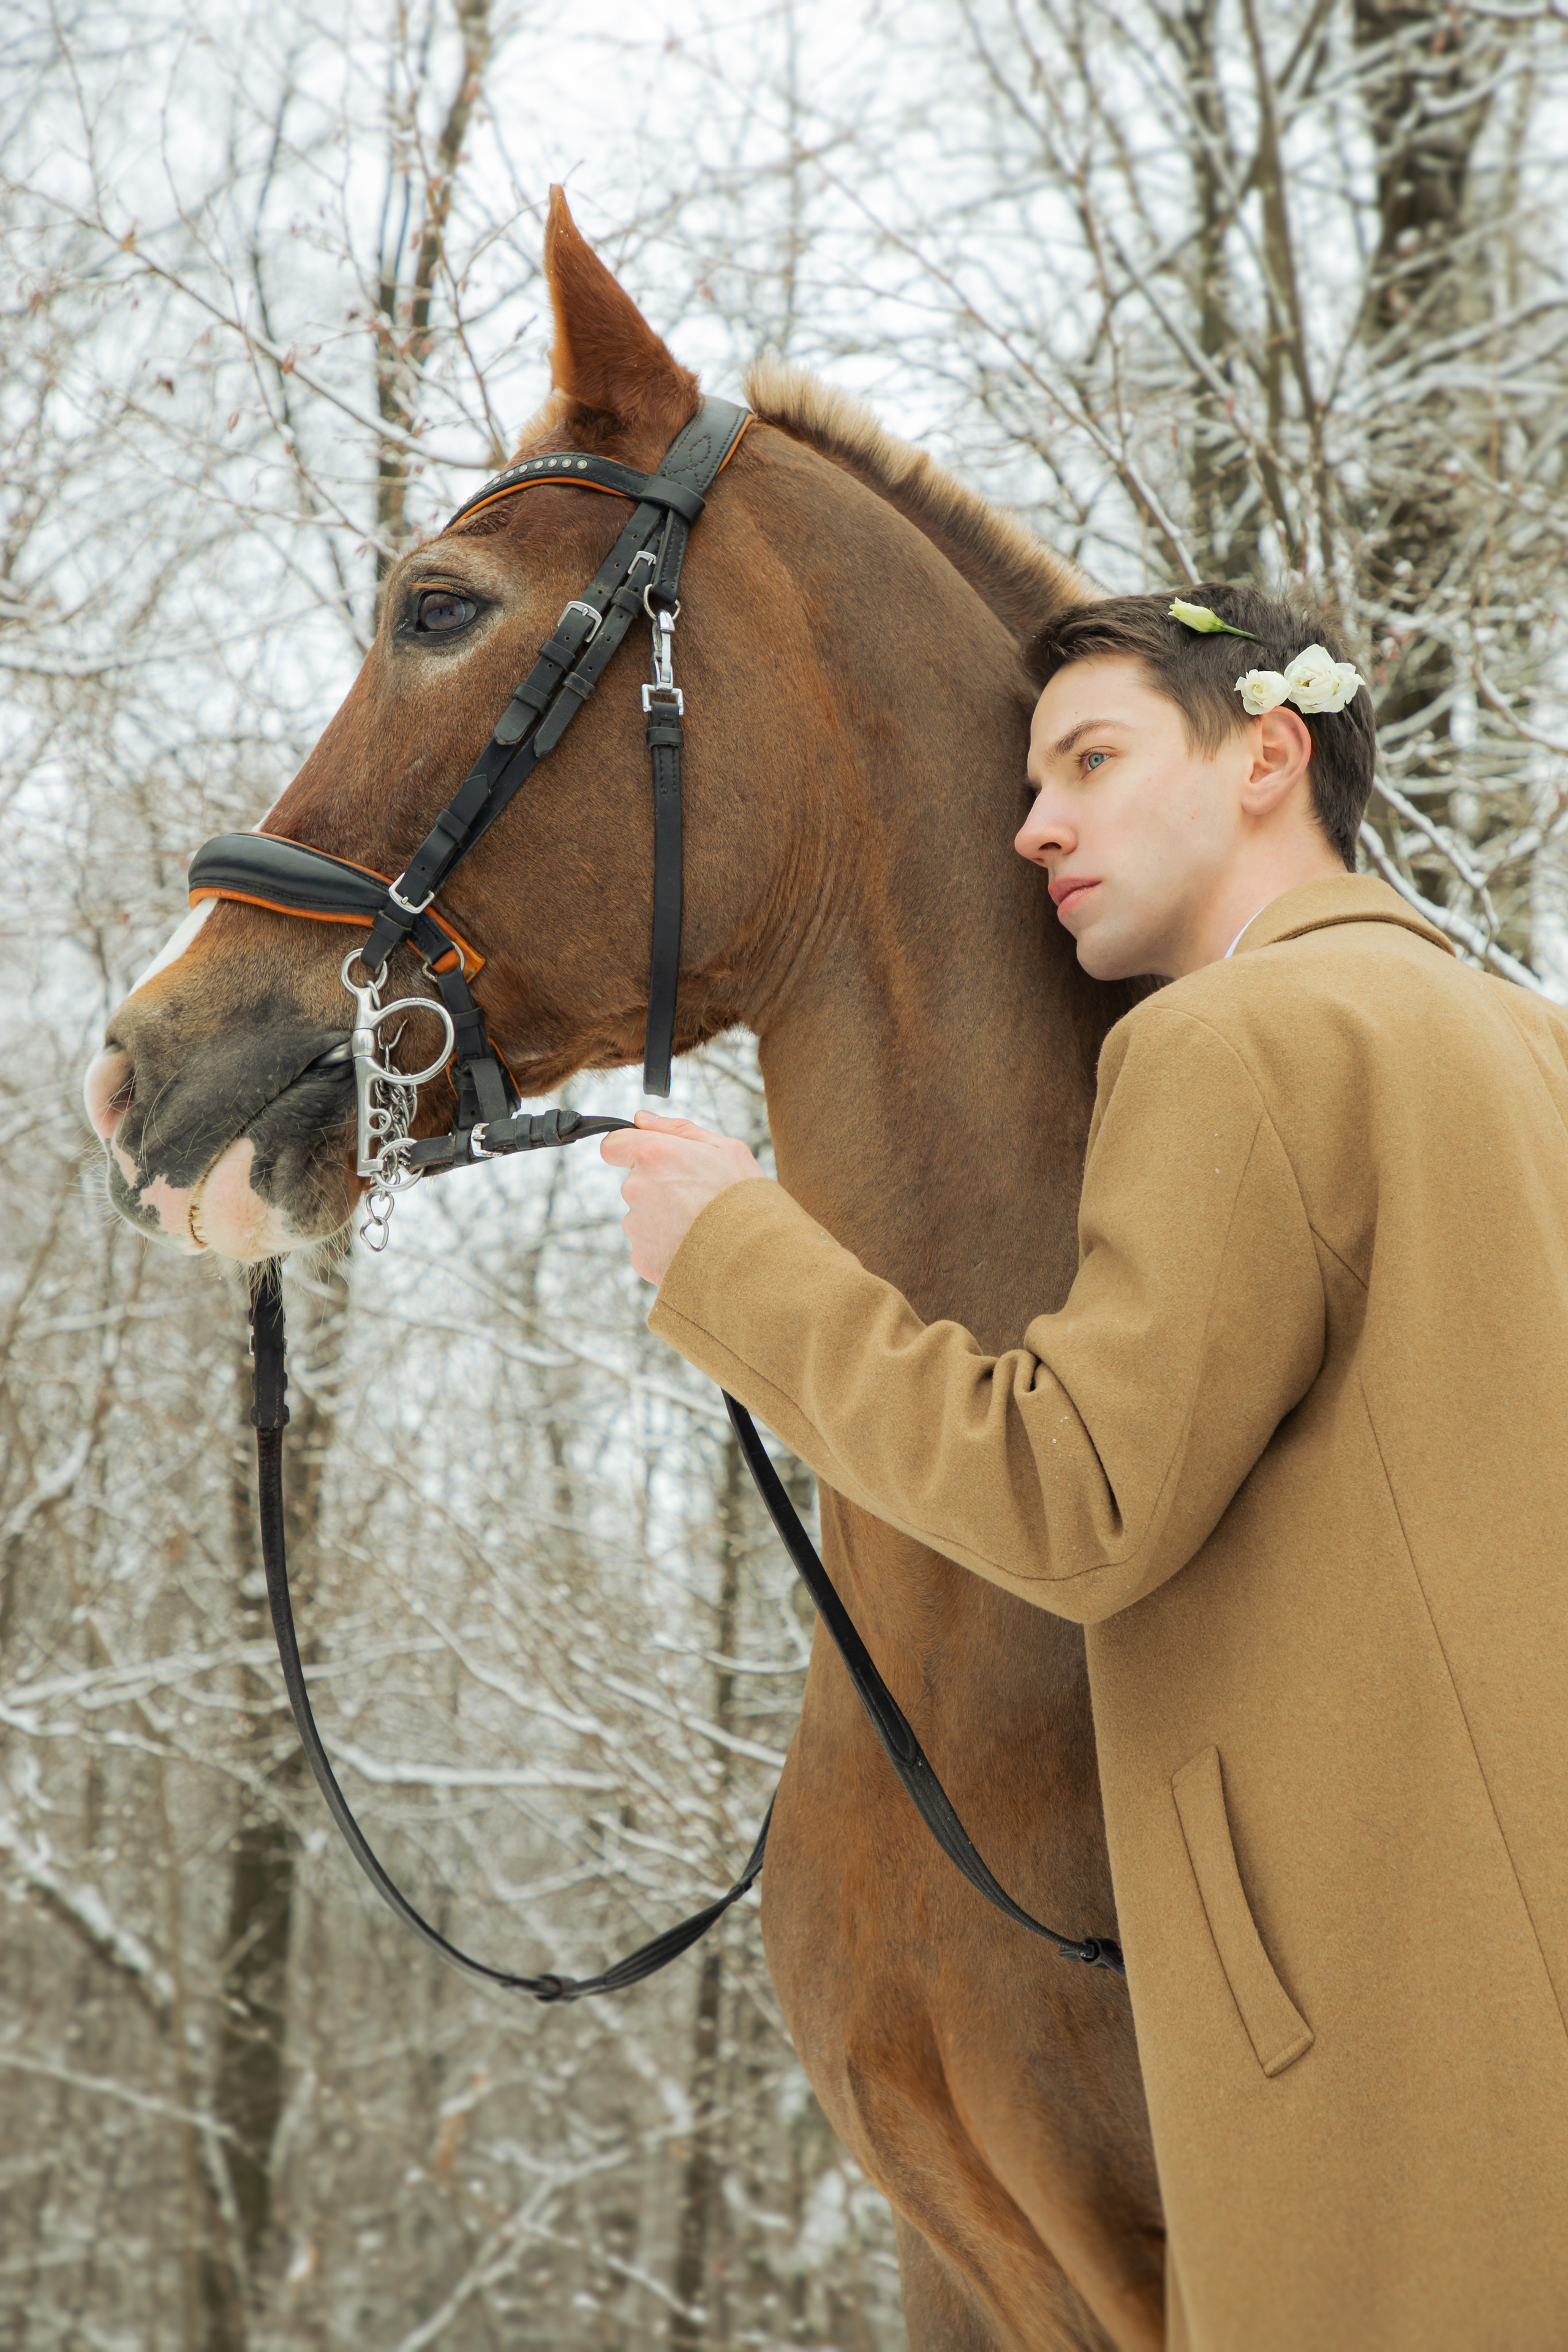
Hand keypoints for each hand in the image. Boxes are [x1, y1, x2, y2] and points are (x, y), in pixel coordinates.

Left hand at [600, 1111, 766, 1284]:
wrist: (754, 1258)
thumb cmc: (745, 1199)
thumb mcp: (726, 1148)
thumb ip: (677, 1129)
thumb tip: (642, 1119)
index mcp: (653, 1155)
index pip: (613, 1145)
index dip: (629, 1149)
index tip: (649, 1158)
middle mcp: (636, 1189)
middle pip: (635, 1182)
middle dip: (659, 1187)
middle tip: (696, 1197)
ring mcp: (636, 1226)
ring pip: (642, 1216)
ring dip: (664, 1218)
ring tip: (700, 1226)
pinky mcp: (640, 1257)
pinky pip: (648, 1245)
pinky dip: (666, 1246)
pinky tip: (694, 1247)